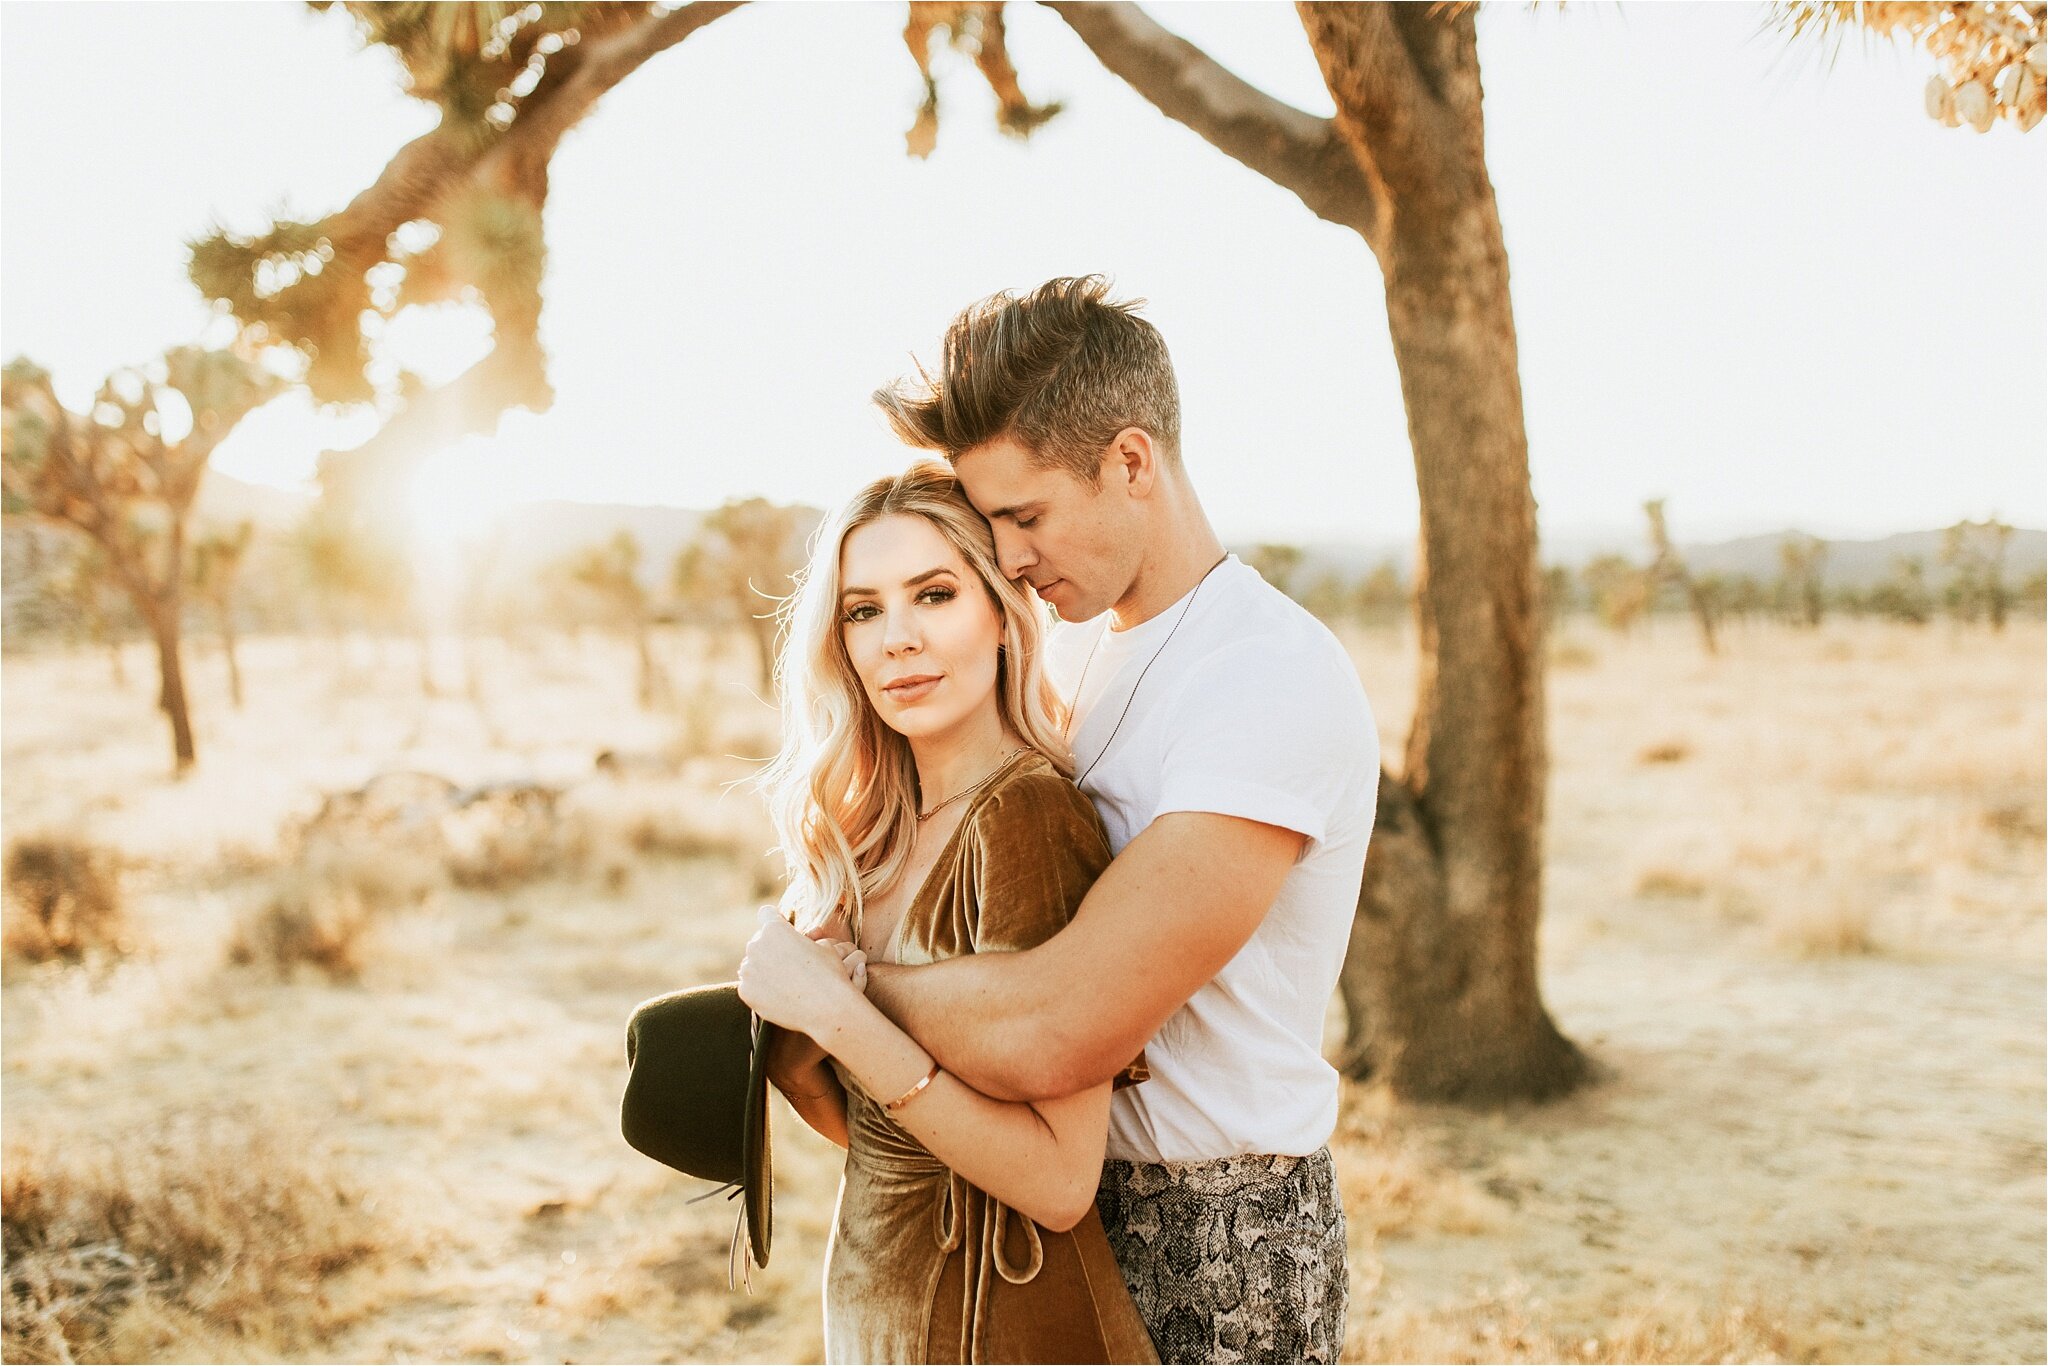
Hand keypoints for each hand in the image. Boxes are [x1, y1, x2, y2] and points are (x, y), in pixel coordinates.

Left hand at [738, 906, 865, 1037]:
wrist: (828, 1008)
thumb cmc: (830, 975)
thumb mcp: (824, 946)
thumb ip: (805, 938)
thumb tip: (806, 935)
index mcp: (775, 929)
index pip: (766, 914)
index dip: (777, 920)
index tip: (784, 932)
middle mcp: (756, 946)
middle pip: (759, 941)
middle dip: (772, 948)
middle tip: (790, 963)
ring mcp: (748, 970)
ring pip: (752, 964)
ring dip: (764, 968)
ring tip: (786, 982)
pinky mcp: (745, 991)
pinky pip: (750, 985)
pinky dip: (761, 989)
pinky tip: (780, 995)